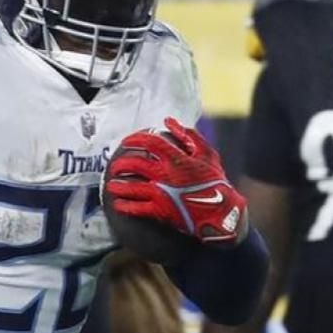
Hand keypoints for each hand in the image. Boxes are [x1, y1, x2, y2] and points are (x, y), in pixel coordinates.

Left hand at [104, 117, 247, 245]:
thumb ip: (188, 135)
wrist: (221, 212)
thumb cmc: (215, 181)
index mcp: (175, 158)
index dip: (134, 139)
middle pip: (134, 164)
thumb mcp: (207, 153)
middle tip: (116, 165)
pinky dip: (125, 206)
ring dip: (118, 185)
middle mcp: (165, 175)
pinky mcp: (160, 211)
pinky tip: (118, 205)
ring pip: (131, 187)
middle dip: (121, 163)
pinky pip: (137, 208)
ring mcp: (161, 193)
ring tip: (111, 185)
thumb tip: (169, 121)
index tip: (127, 141)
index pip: (149, 143)